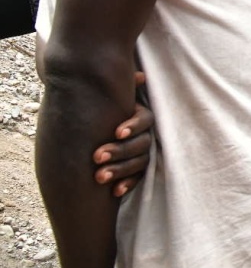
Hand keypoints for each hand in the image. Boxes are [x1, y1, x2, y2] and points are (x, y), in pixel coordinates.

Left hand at [93, 72, 153, 197]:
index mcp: (141, 115)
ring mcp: (142, 152)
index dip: (132, 126)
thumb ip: (121, 87)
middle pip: (141, 143)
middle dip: (119, 151)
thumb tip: (139, 76)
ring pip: (139, 162)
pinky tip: (114, 191)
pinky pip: (137, 178)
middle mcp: (145, 133)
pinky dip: (127, 184)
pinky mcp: (136, 169)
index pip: (144, 120)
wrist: (87, 123)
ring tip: (98, 177)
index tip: (116, 132)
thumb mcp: (108, 97)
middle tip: (96, 157)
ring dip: (120, 170)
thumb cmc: (99, 107)